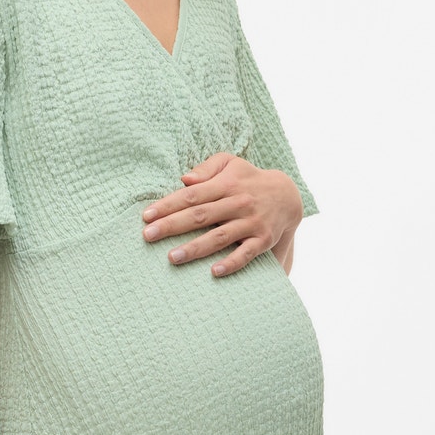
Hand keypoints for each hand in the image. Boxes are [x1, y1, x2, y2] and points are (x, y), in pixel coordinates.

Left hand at [140, 152, 303, 277]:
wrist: (287, 196)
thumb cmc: (248, 179)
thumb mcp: (230, 163)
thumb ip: (207, 168)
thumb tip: (184, 179)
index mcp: (226, 184)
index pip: (192, 195)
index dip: (168, 205)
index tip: (146, 216)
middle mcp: (238, 203)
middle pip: (201, 216)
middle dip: (172, 226)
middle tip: (148, 236)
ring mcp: (251, 223)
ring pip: (220, 237)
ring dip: (195, 248)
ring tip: (172, 257)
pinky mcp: (263, 239)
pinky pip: (247, 254)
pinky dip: (232, 263)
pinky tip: (214, 272)